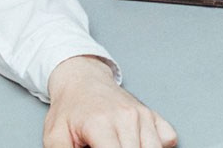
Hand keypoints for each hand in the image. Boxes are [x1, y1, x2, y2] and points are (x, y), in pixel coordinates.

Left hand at [42, 55, 175, 147]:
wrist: (82, 81)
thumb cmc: (69, 110)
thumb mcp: (54, 137)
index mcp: (101, 124)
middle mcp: (127, 117)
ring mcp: (143, 114)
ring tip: (121, 145)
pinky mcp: (153, 114)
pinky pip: (168, 139)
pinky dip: (157, 146)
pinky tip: (137, 144)